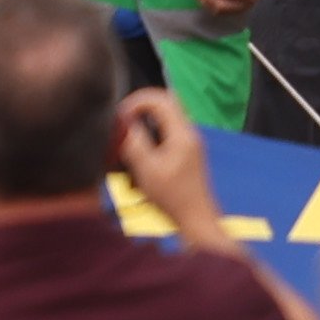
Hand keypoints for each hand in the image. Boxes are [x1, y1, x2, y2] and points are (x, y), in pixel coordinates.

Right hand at [113, 87, 231, 241]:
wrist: (197, 221)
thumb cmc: (172, 198)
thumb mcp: (146, 169)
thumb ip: (134, 141)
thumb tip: (123, 121)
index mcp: (182, 134)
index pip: (160, 98)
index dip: (137, 101)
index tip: (122, 118)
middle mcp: (190, 134)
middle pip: (166, 102)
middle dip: (141, 106)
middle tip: (124, 121)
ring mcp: (191, 143)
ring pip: (166, 116)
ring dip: (146, 121)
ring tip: (130, 139)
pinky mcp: (188, 153)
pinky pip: (168, 131)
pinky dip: (152, 134)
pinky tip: (141, 154)